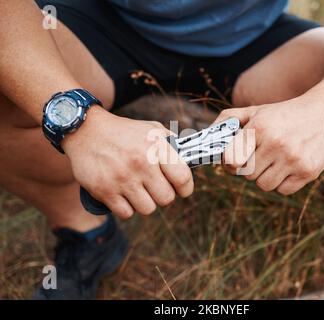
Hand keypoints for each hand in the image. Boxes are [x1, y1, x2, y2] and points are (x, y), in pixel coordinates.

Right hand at [63, 106, 193, 217]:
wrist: (85, 130)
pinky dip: (126, 208)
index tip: (182, 189)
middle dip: (163, 195)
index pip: (183, 178)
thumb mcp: (152, 129)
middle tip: (155, 188)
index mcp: (156, 148)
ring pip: (148, 209)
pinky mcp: (104, 191)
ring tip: (138, 191)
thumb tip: (190, 160)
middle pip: (166, 199)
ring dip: (145, 202)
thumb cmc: (124, 132)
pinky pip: (126, 213)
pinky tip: (123, 195)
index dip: (186, 188)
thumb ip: (171, 145)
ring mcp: (122, 179)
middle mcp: (141, 164)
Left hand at [215, 96, 323, 194]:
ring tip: (274, 161)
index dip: (229, 163)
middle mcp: (276, 144)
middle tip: (259, 156)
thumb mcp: (256, 111)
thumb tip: (207, 137)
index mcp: (259, 128)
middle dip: (249, 168)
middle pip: (246, 174)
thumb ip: (228, 119)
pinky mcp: (308, 172)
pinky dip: (281, 182)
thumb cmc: (283, 114)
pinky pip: (282, 191)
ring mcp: (294, 159)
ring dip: (264, 176)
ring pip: (263, 185)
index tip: (234, 160)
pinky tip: (288, 166)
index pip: (231, 160)